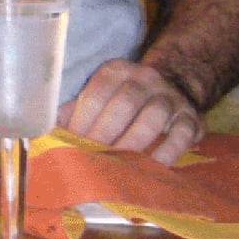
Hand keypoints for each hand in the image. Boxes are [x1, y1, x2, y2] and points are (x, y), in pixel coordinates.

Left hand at [62, 59, 203, 163]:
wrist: (175, 84)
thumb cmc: (126, 96)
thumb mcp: (101, 93)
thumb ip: (76, 110)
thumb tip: (46, 133)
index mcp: (116, 71)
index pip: (95, 94)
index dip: (82, 121)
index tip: (71, 143)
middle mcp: (144, 79)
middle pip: (123, 104)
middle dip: (105, 134)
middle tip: (92, 158)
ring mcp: (170, 98)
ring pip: (152, 118)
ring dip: (133, 143)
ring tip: (119, 165)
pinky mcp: (191, 117)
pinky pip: (181, 134)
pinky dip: (168, 152)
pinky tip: (153, 167)